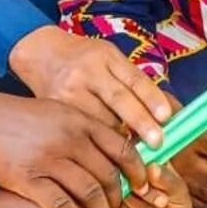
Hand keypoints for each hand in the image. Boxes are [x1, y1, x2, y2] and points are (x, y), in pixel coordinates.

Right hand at [0, 91, 147, 207]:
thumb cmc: (23, 116)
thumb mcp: (61, 111)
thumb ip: (87, 127)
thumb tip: (116, 144)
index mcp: (81, 121)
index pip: (122, 149)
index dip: (136, 171)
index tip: (142, 186)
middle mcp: (70, 139)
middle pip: (108, 175)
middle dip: (118, 199)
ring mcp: (50, 160)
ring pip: (89, 193)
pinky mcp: (30, 179)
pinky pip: (61, 206)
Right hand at [10, 26, 172, 146]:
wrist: (40, 54)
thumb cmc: (84, 59)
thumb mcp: (109, 58)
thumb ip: (133, 81)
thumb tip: (166, 112)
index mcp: (105, 56)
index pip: (134, 78)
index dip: (152, 98)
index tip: (167, 117)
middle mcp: (87, 71)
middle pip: (118, 99)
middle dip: (141, 122)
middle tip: (157, 142)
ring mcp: (68, 90)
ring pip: (99, 119)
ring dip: (119, 138)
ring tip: (135, 153)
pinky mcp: (54, 107)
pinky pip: (80, 130)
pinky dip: (97, 143)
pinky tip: (107, 153)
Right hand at [117, 163, 194, 207]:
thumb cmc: (176, 207)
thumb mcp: (178, 192)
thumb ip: (167, 179)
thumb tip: (152, 167)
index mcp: (149, 158)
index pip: (139, 156)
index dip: (148, 175)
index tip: (162, 190)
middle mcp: (130, 169)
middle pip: (127, 174)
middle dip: (148, 195)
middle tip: (163, 204)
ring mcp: (118, 185)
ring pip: (121, 193)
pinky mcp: (112, 202)